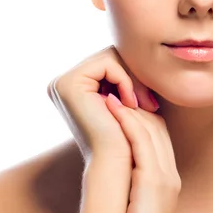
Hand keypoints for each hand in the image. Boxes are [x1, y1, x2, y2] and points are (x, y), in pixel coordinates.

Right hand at [46, 44, 159, 167]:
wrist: (118, 163)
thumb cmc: (127, 136)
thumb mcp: (126, 101)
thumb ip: (126, 76)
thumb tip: (138, 49)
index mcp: (72, 86)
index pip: (110, 61)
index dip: (133, 76)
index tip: (150, 101)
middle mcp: (61, 83)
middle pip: (109, 55)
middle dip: (134, 76)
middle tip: (150, 102)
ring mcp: (61, 83)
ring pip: (110, 56)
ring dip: (133, 79)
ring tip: (143, 104)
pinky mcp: (68, 84)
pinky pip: (107, 63)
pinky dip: (125, 80)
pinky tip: (131, 103)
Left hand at [104, 92, 180, 212]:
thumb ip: (133, 193)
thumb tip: (115, 185)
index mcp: (166, 179)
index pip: (156, 136)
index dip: (138, 115)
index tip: (118, 102)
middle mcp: (168, 173)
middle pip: (157, 125)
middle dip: (137, 102)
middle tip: (115, 87)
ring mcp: (164, 176)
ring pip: (151, 127)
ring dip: (130, 104)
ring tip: (111, 87)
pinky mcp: (153, 183)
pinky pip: (143, 142)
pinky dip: (128, 120)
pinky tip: (112, 106)